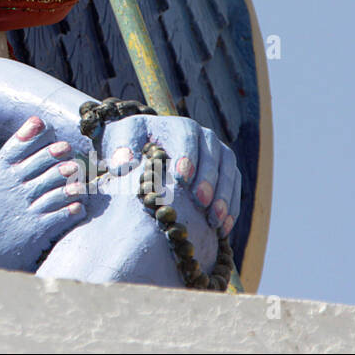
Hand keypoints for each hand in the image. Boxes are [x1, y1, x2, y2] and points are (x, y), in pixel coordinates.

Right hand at [0, 116, 87, 270]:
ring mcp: (25, 207)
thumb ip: (3, 166)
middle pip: (42, 164)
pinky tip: (78, 206)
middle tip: (69, 150)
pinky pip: (60, 215)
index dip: (34, 135)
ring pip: (56, 188)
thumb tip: (22, 147)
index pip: (17, 146)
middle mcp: (12, 187)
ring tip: (77, 177)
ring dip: (70, 181)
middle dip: (57, 154)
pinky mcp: (35, 230)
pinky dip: (72, 209)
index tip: (44, 126)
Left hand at [102, 114, 240, 235]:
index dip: (187, 157)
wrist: (141, 149)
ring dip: (225, 196)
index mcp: (178, 125)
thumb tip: (123, 165)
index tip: (181, 180)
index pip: (187, 136)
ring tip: (215, 221)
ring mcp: (218, 154)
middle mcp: (204, 136)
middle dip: (209, 180)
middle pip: (214, 155)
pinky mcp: (226, 172)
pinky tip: (223, 229)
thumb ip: (120, 148)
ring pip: (229, 171)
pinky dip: (231, 207)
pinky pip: (235, 188)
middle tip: (200, 203)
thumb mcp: (119, 140)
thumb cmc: (129, 145)